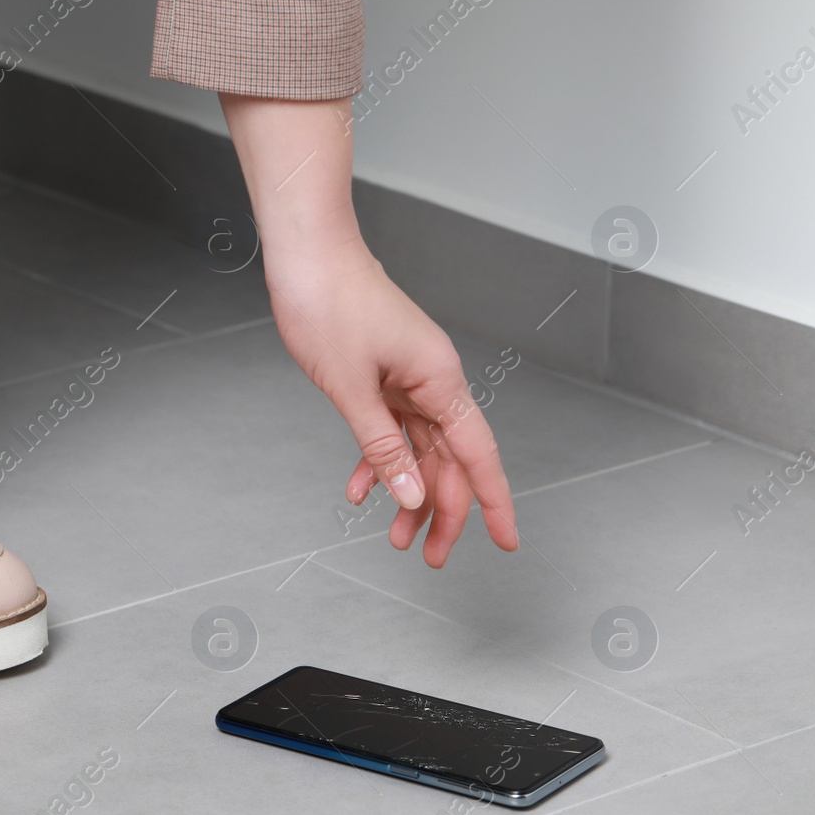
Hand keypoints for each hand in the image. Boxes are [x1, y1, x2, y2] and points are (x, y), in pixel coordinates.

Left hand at [265, 236, 518, 566]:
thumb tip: (409, 496)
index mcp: (440, 381)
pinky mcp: (382, 375)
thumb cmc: (329, 304)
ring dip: (408, 494)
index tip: (508, 542)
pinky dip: (379, 460)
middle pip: (450, 460)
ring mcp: (408, 378)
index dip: (494, 502)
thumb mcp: (350, 387)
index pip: (479, 455)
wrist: (307, 254)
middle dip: (443, 512)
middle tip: (431, 559)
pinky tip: (360, 490)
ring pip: (420, 449)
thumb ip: (381, 445)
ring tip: (393, 539)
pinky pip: (391, 429)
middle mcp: (433, 381)